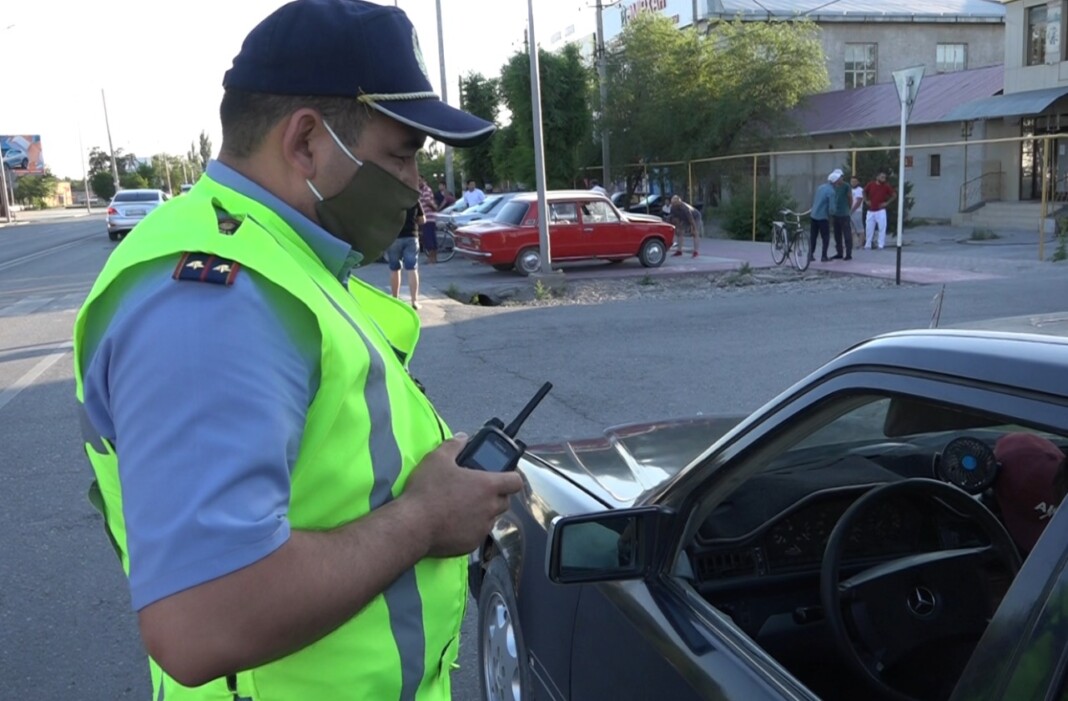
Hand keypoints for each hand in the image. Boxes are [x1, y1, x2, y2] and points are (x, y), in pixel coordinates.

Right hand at [401, 434, 523, 557]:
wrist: (412, 526)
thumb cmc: (427, 492)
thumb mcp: (437, 459)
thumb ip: (453, 445)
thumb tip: (462, 438)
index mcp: (487, 486)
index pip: (516, 482)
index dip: (511, 477)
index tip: (502, 476)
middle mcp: (490, 508)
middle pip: (505, 501)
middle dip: (495, 496)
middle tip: (476, 490)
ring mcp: (482, 528)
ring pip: (491, 519)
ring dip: (483, 512)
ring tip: (462, 506)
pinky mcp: (471, 544)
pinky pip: (477, 534)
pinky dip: (470, 528)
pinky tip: (453, 523)